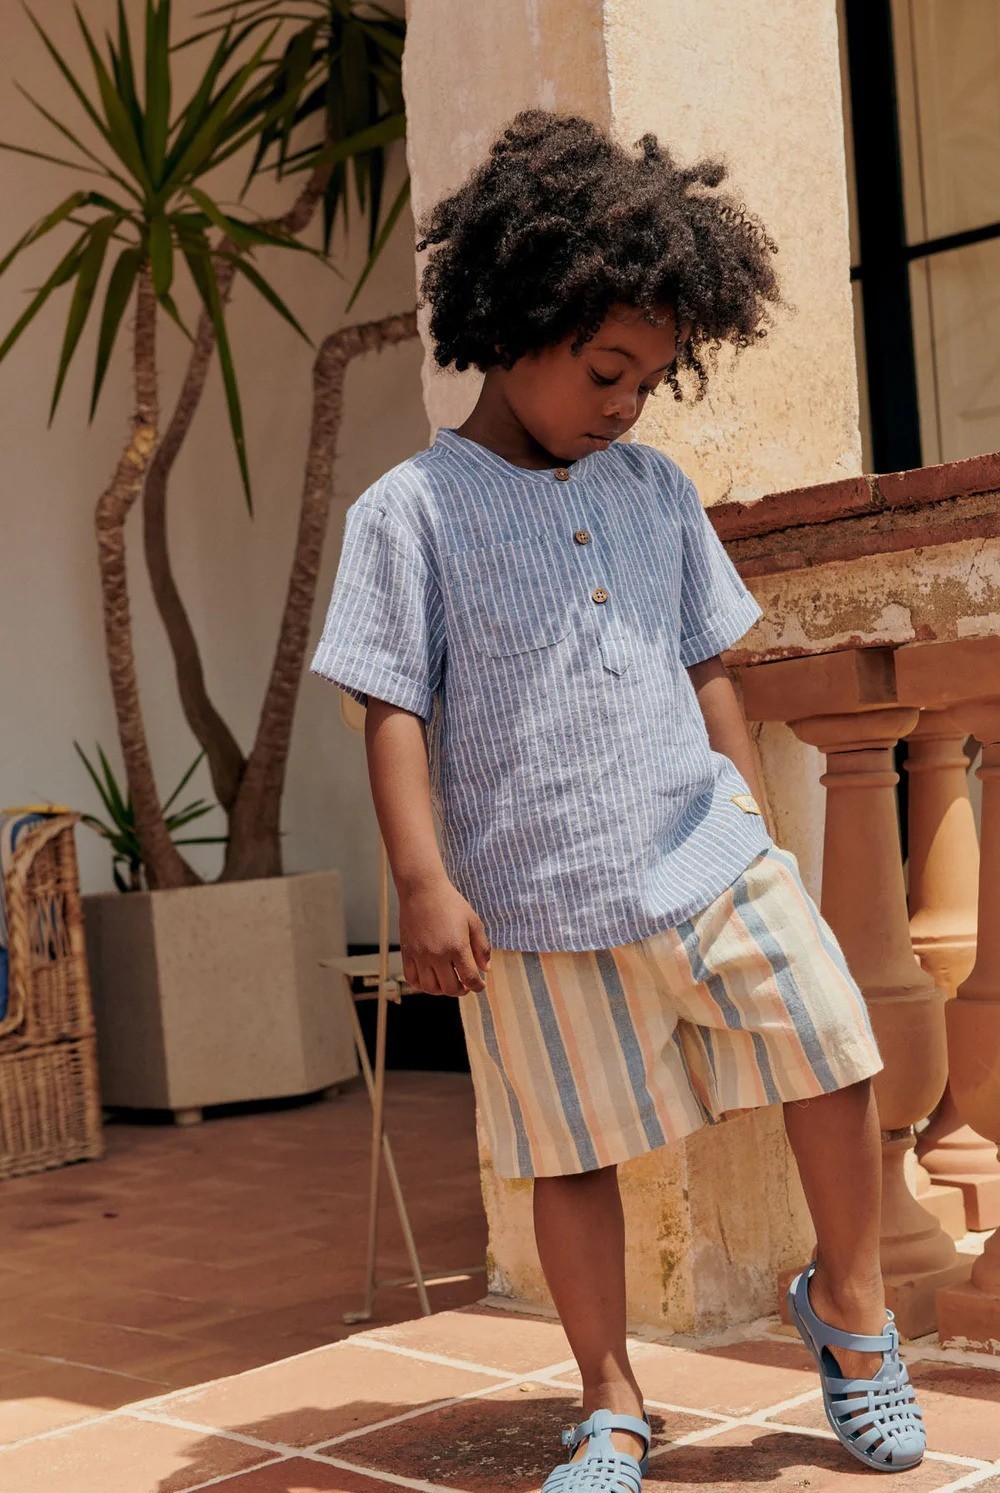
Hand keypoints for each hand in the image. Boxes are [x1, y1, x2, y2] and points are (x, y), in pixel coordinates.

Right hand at [398, 876, 490, 996]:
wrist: (422, 890)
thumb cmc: (450, 903)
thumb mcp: (473, 922)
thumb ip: (481, 947)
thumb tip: (486, 969)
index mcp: (457, 947)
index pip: (470, 978)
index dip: (478, 986)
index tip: (480, 985)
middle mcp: (437, 955)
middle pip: (450, 988)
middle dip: (461, 990)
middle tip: (465, 985)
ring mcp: (420, 955)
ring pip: (430, 987)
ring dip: (442, 990)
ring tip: (448, 982)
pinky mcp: (407, 952)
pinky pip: (412, 978)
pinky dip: (421, 985)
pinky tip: (430, 979)